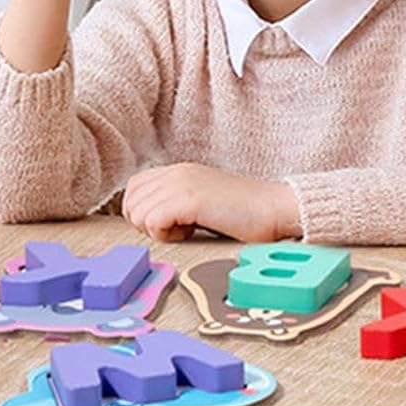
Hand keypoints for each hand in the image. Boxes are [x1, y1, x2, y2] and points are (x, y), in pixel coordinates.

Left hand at [121, 164, 301, 243]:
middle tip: (176, 229)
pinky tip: (190, 232)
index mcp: (179, 170)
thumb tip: (149, 219)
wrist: (273, 209)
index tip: (167, 224)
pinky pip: (152, 222)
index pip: (134, 188)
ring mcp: (181, 184)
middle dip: (147, 224)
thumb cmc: (244, 212)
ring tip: (186, 230)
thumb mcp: (202, 199)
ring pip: (138, 213)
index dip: (143, 212)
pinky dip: (166, 235)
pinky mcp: (188, 200)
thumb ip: (176, 200)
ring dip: (158, 230)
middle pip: (131, 202)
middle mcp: (176, 172)